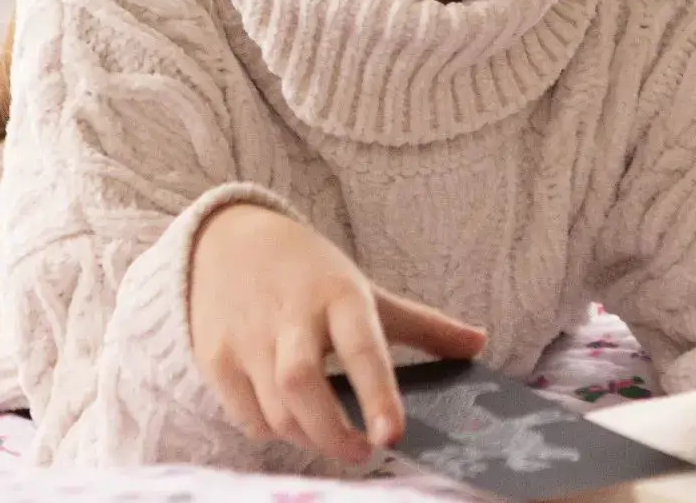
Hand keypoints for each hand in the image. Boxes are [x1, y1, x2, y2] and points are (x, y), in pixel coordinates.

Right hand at [188, 202, 488, 464]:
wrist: (227, 241)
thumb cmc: (311, 273)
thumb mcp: (367, 290)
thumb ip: (423, 326)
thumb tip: (481, 344)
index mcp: (338, 295)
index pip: (362, 347)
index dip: (378, 393)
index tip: (393, 435)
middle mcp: (289, 316)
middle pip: (303, 386)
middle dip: (333, 433)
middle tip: (365, 454)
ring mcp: (246, 338)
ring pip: (275, 410)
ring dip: (307, 438)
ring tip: (335, 441)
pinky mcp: (214, 358)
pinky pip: (247, 416)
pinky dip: (273, 432)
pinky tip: (293, 425)